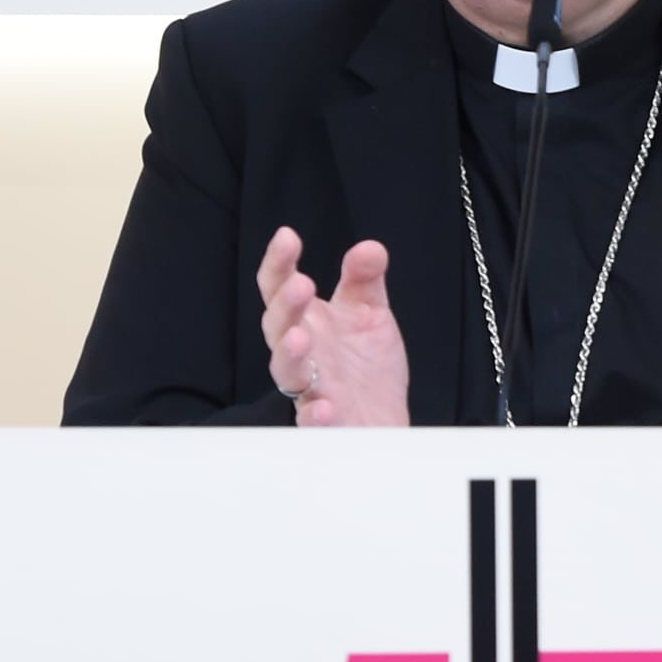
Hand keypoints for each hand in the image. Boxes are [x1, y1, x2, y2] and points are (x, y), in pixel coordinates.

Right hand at [257, 226, 411, 427]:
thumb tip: (370, 248)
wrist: (383, 418)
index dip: (279, 263)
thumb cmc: (366, 364)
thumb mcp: (369, 313)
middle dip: (286, 306)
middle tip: (301, 285)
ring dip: (290, 355)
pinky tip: (324, 406)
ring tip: (301, 338)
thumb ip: (364, 281)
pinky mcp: (325, 424)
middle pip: (278, 327)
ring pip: (287, 372)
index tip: (287, 237)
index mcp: (306, 320)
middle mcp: (301, 352)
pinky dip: (315, 416)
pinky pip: (311, 422)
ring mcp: (310, 388)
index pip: (280, 288)